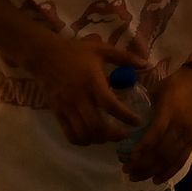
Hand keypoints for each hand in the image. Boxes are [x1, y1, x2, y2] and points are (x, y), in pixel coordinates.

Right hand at [29, 36, 148, 145]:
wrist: (45, 55)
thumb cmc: (76, 51)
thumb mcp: (102, 49)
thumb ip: (125, 57)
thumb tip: (146, 64)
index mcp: (92, 82)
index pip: (110, 105)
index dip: (125, 117)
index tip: (137, 122)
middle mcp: (79, 98)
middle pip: (97, 125)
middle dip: (113, 135)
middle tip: (125, 134)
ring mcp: (67, 107)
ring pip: (83, 133)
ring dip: (98, 140)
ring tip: (109, 137)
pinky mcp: (57, 113)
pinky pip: (69, 134)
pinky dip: (82, 141)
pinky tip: (90, 138)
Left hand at [122, 63, 191, 183]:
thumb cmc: (176, 83)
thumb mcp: (157, 91)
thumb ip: (146, 108)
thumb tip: (130, 122)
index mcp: (169, 112)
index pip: (154, 136)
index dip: (141, 150)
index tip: (128, 159)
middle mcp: (179, 126)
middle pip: (161, 152)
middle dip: (142, 165)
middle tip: (127, 172)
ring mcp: (188, 134)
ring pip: (169, 159)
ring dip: (152, 171)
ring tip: (137, 177)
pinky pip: (181, 160)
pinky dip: (169, 172)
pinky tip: (157, 179)